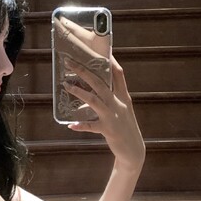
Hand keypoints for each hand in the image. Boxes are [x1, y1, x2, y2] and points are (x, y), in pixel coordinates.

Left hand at [63, 55, 145, 172]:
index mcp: (123, 97)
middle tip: (70, 62)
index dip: (111, 62)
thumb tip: (90, 95)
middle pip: (100, 83)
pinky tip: (71, 125)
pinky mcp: (108, 130)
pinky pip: (91, 126)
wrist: (134, 150)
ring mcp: (113, 116)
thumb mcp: (121, 111)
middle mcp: (118, 104)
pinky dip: (80, 125)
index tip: (103, 50)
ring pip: (93, 100)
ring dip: (78, 92)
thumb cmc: (125, 128)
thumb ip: (109, 100)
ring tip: (66, 85)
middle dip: (84, 71)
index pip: (118, 75)